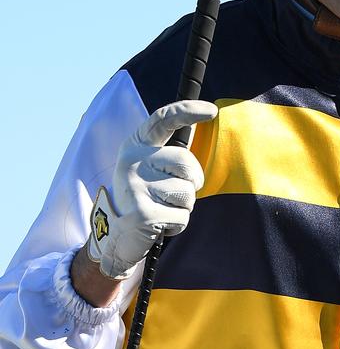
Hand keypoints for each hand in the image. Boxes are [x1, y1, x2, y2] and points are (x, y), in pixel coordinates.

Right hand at [87, 99, 216, 279]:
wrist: (118, 238)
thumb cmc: (145, 198)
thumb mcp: (151, 169)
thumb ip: (171, 153)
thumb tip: (207, 123)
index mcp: (135, 146)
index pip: (162, 121)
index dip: (188, 112)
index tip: (212, 111)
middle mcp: (132, 162)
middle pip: (186, 163)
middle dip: (193, 182)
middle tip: (175, 194)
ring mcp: (135, 186)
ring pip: (187, 193)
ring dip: (184, 206)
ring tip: (163, 209)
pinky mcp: (143, 213)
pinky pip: (182, 216)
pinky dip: (177, 225)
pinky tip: (159, 225)